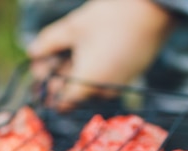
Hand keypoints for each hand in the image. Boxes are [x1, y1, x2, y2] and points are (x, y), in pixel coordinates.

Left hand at [27, 0, 173, 110]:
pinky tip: (88, 45)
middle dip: (57, 74)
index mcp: (87, 86)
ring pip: (88, 84)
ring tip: (68, 45)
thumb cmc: (110, 17)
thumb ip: (47, 43)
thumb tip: (31, 52)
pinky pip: (104, 77)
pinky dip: (92, 66)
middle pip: (73, 93)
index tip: (42, 68)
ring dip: (74, 69)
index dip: (47, 88)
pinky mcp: (131, 73)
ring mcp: (119, 84)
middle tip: (49, 51)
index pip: (60, 103)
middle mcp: (104, 92)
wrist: (156, 8)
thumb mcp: (72, 28)